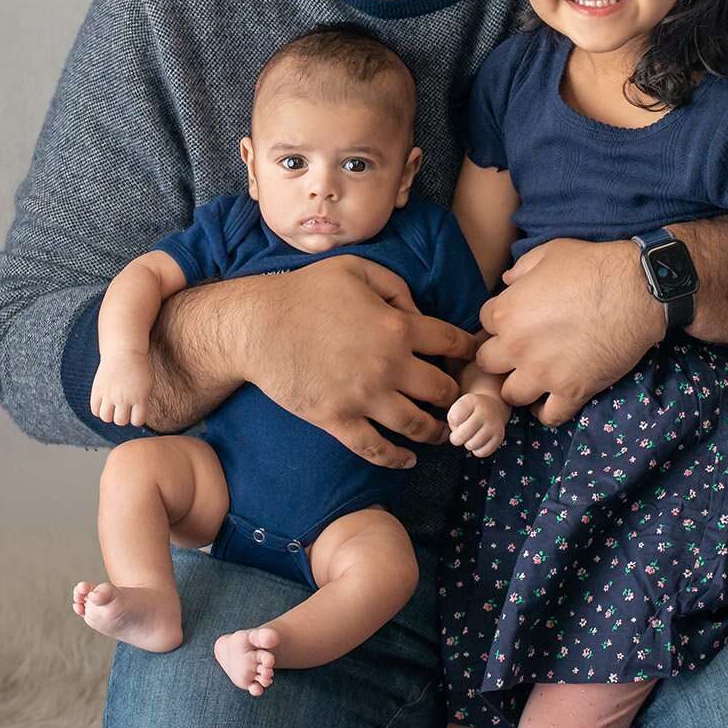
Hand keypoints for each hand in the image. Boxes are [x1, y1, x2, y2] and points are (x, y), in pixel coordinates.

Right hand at [90, 352, 152, 428]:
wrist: (124, 352)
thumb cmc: (138, 370)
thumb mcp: (146, 386)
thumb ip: (141, 404)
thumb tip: (133, 420)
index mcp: (140, 398)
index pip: (137, 421)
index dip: (136, 419)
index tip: (135, 413)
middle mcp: (124, 398)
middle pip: (120, 421)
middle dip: (122, 417)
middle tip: (123, 409)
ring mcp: (109, 394)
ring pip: (106, 418)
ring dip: (110, 415)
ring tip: (112, 407)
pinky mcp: (98, 390)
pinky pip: (95, 410)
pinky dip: (99, 410)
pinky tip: (104, 403)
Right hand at [241, 254, 477, 470]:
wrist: (257, 326)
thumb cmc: (305, 292)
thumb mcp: (356, 269)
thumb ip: (396, 287)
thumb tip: (418, 313)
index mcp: (398, 327)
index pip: (452, 342)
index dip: (467, 350)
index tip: (470, 356)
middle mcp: (389, 366)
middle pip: (442, 389)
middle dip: (455, 394)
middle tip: (456, 398)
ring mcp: (364, 397)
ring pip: (416, 425)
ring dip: (435, 430)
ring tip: (441, 432)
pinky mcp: (338, 420)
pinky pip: (376, 449)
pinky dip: (397, 458)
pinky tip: (408, 459)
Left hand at [446, 391, 508, 456]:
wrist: (493, 409)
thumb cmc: (469, 411)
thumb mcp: (458, 407)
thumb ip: (452, 421)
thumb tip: (457, 439)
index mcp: (471, 401)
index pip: (454, 419)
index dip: (452, 423)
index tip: (456, 419)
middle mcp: (485, 412)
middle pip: (462, 435)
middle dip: (456, 438)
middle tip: (459, 434)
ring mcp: (494, 425)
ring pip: (471, 445)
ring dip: (467, 444)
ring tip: (470, 436)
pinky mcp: (499, 437)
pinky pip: (481, 452)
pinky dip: (477, 450)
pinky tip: (478, 441)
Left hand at [472, 238, 663, 427]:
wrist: (636, 291)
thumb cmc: (593, 266)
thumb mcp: (550, 252)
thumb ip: (522, 268)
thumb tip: (508, 280)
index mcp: (507, 312)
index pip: (484, 323)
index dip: (500, 321)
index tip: (515, 321)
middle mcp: (517, 346)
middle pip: (488, 363)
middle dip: (500, 357)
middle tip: (520, 350)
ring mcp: (543, 373)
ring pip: (511, 395)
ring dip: (520, 386)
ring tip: (535, 377)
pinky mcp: (572, 391)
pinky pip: (549, 416)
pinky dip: (547, 411)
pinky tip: (552, 399)